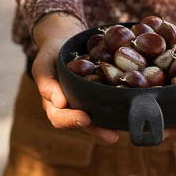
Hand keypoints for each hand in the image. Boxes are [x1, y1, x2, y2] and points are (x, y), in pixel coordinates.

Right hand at [31, 13, 119, 143]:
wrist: (65, 39)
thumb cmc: (51, 53)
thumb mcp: (44, 63)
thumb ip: (46, 82)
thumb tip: (59, 103)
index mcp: (54, 104)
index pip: (59, 117)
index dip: (72, 120)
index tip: (85, 118)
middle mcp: (71, 108)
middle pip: (82, 124)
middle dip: (97, 130)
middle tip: (112, 136)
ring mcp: (87, 103)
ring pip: (97, 118)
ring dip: (109, 126)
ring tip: (124, 130)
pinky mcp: (100, 95)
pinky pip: (108, 104)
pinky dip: (118, 109)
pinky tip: (132, 111)